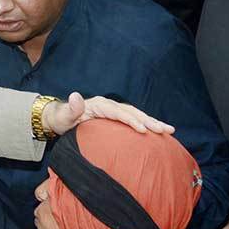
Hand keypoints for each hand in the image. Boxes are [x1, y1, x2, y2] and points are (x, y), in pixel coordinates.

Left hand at [43, 92, 174, 135]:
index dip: (132, 120)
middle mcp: (109, 106)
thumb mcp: (63, 116)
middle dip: (149, 121)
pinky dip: (145, 125)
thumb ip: (71, 108)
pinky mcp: (114, 118)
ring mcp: (112, 111)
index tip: (143, 130)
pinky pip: (132, 120)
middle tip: (166, 130)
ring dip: (152, 122)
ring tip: (169, 131)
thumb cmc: (61, 119)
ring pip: (136, 115)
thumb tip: (75, 95)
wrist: (59, 118)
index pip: (119, 113)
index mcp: (100, 105)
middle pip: (132, 112)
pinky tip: (157, 133)